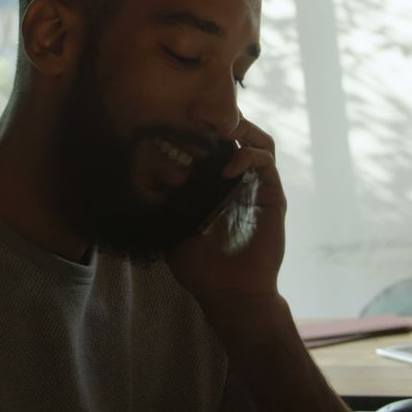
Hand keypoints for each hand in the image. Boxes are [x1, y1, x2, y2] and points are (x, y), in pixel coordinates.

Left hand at [166, 115, 286, 309]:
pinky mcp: (272, 195)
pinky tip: (228, 166)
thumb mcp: (171, 229)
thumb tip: (138, 175)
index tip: (177, 122)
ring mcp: (256, 187)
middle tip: (202, 116)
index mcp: (214, 186)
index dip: (198, 130)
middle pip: (238, 135)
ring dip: (242, 128)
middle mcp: (238, 182)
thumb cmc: (200, 269)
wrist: (231, 294)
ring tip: (221, 130)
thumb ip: (161, 204)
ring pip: (258, 141)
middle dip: (222, 122)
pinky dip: (247, 155)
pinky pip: (265, 162)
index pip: (211, 145)